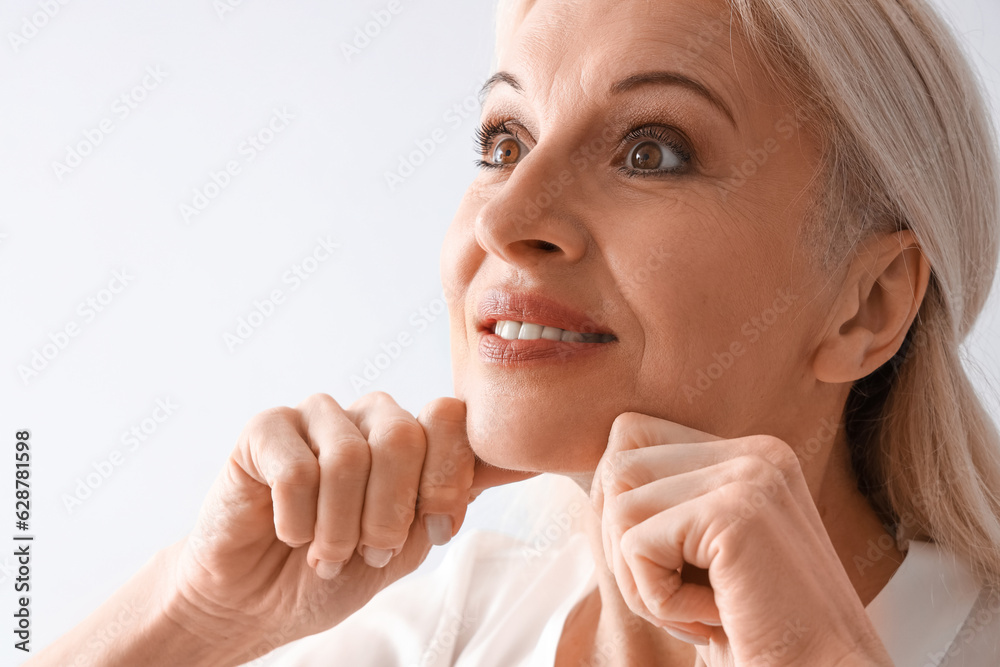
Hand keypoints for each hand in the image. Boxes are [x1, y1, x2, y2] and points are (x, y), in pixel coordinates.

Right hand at [171, 391, 534, 662]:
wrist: (259, 602)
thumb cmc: (336, 571)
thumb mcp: (407, 544)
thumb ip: (449, 501)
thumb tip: (523, 464)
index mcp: (411, 438)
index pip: (450, 420)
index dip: (446, 481)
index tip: (435, 532)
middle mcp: (368, 417)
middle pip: (403, 436)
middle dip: (390, 513)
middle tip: (370, 552)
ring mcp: (316, 416)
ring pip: (350, 456)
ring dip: (340, 527)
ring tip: (327, 555)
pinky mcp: (265, 430)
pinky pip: (297, 469)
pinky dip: (297, 520)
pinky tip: (288, 533)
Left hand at [590, 412, 894, 665]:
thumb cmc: (755, 636)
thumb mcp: (702, 557)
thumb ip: (662, 505)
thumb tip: (598, 473)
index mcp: (750, 456)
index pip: (632, 437)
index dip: (626, 512)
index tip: (674, 569)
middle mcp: (756, 453)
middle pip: (618, 467)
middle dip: (628, 547)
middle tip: (685, 600)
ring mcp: (751, 476)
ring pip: (620, 508)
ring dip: (642, 580)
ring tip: (700, 611)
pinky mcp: (736, 512)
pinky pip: (636, 546)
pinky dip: (658, 600)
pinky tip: (713, 619)